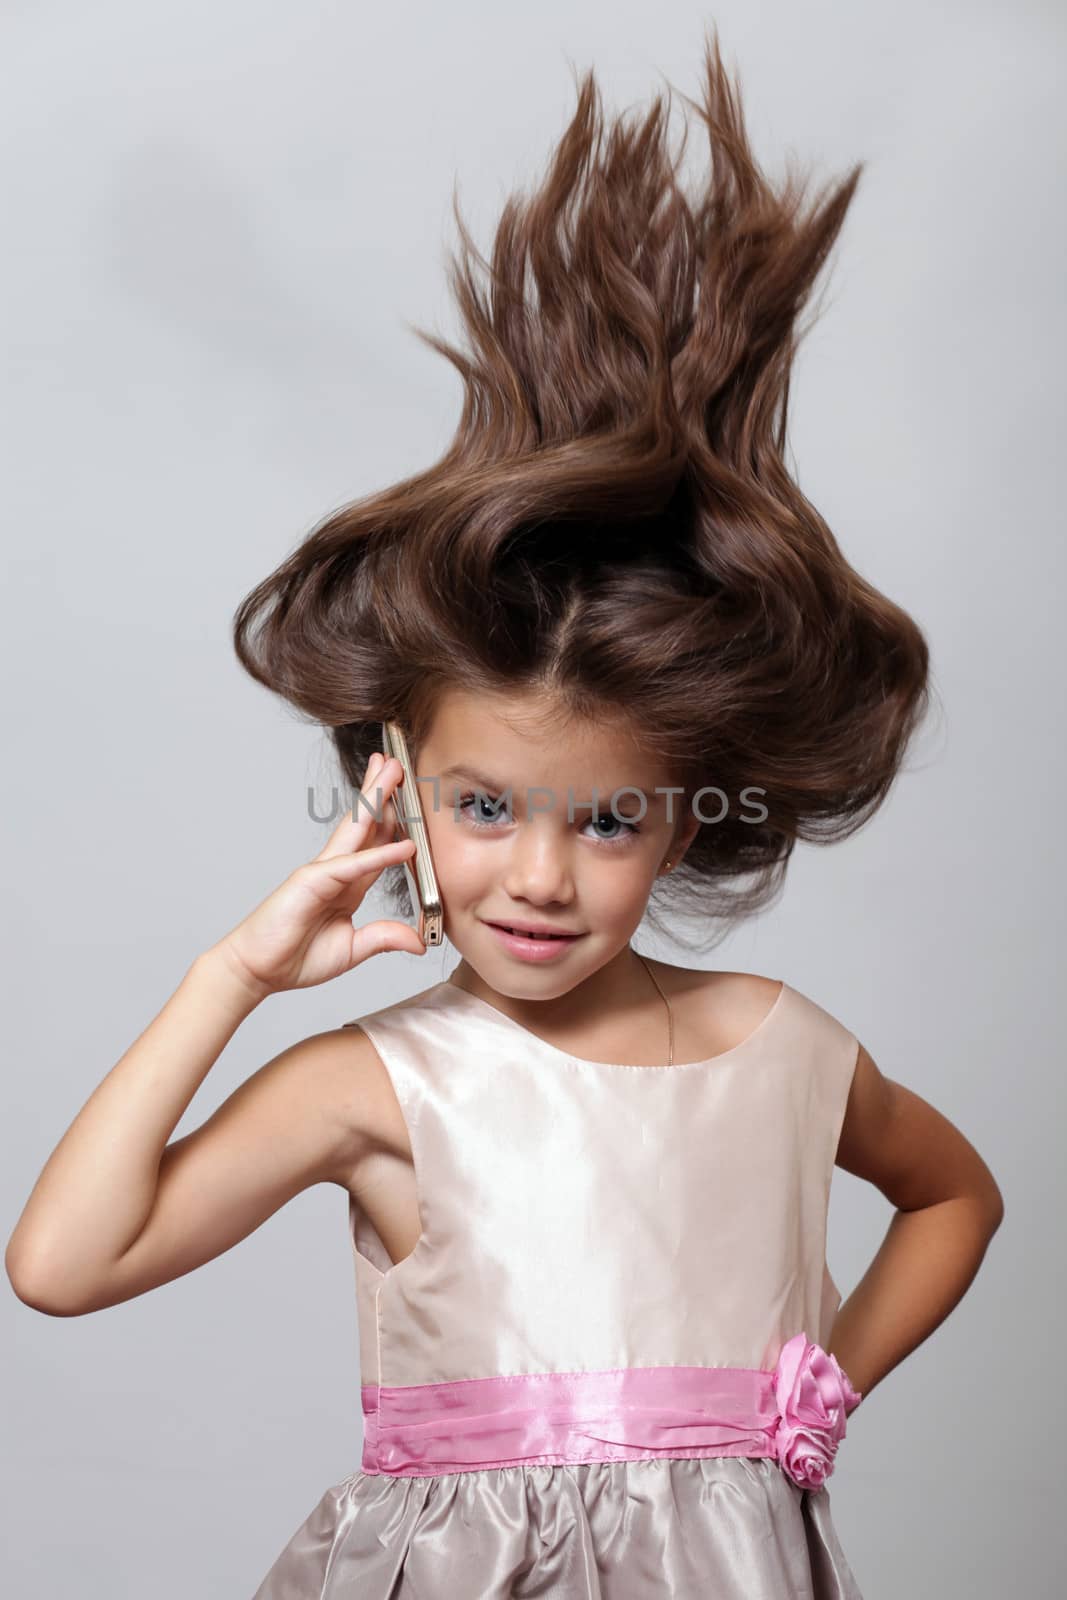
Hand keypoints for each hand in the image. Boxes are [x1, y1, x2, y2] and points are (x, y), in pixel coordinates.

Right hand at [210, 753, 426, 1001]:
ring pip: (356, 828)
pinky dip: (380, 855)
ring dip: (376, 798)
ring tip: (392, 770)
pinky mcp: (312, 882)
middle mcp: (336, 871)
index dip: (392, 821)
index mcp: (346, 885)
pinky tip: (405, 846)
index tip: (408, 798)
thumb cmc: (295, 957)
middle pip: (365, 824)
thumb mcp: (352, 950)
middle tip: (398, 763)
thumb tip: (419, 943)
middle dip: (382, 792)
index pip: (374, 845)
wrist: (257, 970)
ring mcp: (322, 872)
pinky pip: (352, 866)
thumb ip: (384, 939)